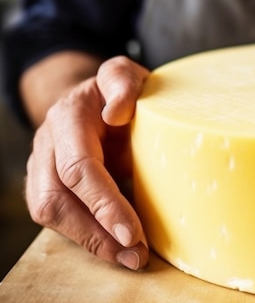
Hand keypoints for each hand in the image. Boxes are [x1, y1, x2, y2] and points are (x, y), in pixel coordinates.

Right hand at [24, 56, 150, 269]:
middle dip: (96, 233)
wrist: (92, 97)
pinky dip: (86, 236)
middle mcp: (47, 144)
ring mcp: (41, 166)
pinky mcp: (46, 185)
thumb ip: (122, 83)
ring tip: (130, 257)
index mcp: (67, 117)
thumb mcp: (124, 73)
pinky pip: (58, 218)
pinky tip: (115, 247)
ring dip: (91, 241)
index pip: (78, 167)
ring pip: (51, 215)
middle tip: (135, 254)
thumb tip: (116, 113)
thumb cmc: (116, 89)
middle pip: (57, 200)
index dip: (103, 203)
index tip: (131, 231)